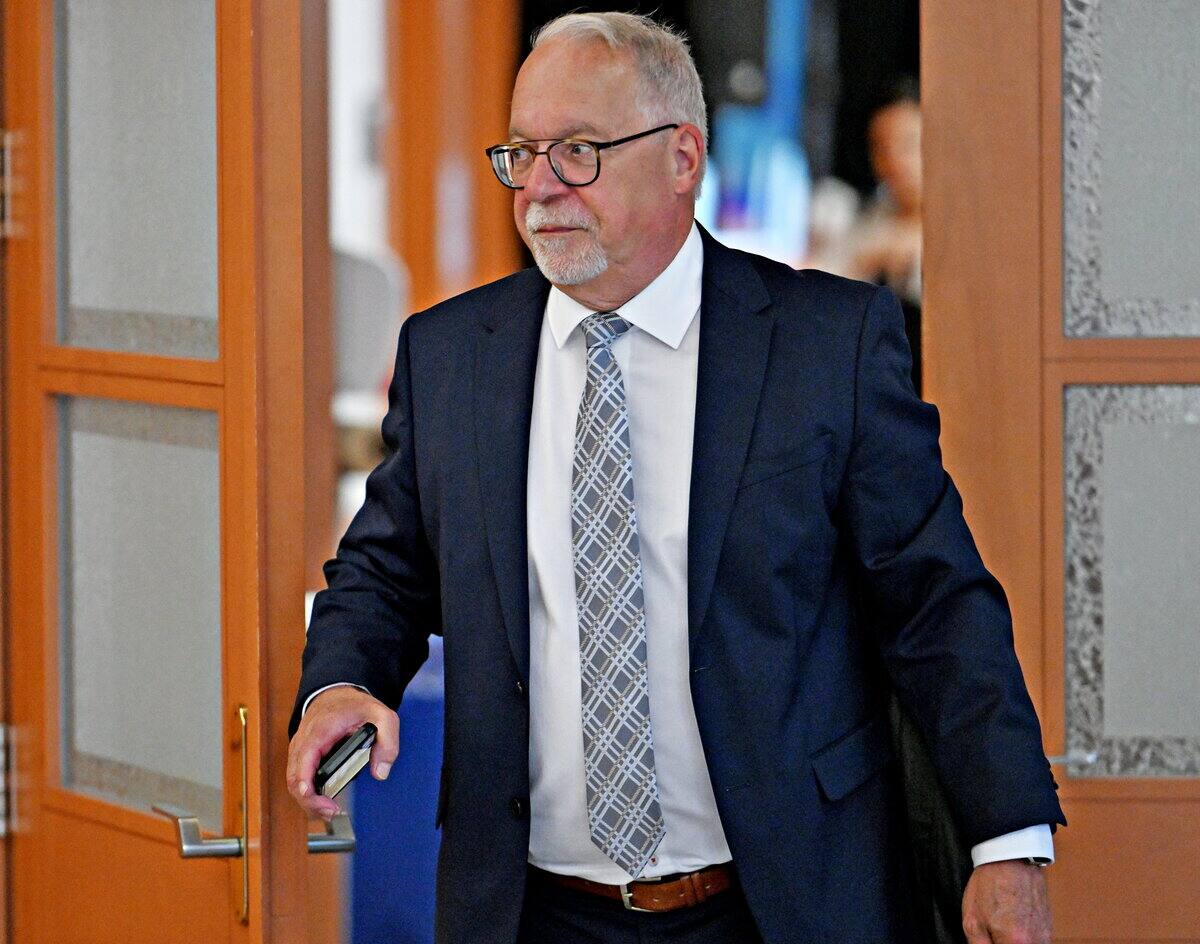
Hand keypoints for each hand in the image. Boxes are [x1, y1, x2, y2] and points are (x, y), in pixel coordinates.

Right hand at [286, 686, 398, 821]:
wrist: (337, 693)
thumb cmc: (355, 705)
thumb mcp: (382, 715)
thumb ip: (388, 740)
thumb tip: (381, 772)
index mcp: (321, 731)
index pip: (304, 759)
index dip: (305, 782)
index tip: (315, 798)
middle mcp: (303, 742)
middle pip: (295, 778)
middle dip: (310, 800)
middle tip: (332, 811)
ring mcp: (299, 750)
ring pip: (294, 782)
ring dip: (309, 800)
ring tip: (331, 810)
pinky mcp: (301, 757)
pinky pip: (298, 779)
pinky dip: (308, 793)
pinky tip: (324, 802)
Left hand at [961, 860, 1050, 943]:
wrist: (1010, 858)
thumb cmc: (990, 885)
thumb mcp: (972, 920)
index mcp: (1016, 942)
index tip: (989, 940)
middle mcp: (1036, 942)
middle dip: (1003, 943)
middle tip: (993, 933)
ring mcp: (1045, 934)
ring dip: (1014, 941)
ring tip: (1002, 927)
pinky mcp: (1049, 926)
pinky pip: (1037, 941)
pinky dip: (1024, 938)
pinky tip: (1012, 925)